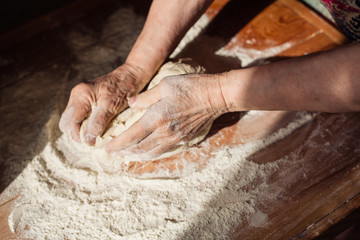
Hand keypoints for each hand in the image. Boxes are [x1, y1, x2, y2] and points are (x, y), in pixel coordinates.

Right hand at [59, 63, 147, 144]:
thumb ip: (98, 122)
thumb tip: (87, 139)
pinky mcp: (87, 101)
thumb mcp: (112, 105)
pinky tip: (99, 128)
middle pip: (67, 123)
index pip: (69, 123)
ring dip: (82, 130)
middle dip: (77, 134)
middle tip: (93, 140)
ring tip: (97, 135)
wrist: (132, 76)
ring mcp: (81, 98)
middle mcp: (77, 96)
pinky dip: (87, 125)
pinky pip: (81, 117)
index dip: (78, 136)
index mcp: (81, 95)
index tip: (92, 143)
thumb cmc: (124, 88)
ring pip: (73, 121)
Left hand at [105, 73, 228, 159]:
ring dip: (136, 156)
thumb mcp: (165, 85)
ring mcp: (175, 138)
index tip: (107, 148)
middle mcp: (165, 132)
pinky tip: (146, 152)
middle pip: (139, 148)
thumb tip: (131, 104)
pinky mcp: (184, 139)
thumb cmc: (190, 87)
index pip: (132, 136)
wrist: (216, 96)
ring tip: (126, 156)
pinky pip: (163, 151)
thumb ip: (145, 97)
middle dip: (123, 153)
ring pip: (151, 153)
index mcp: (157, 117)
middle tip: (113, 154)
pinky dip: (151, 154)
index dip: (118, 144)